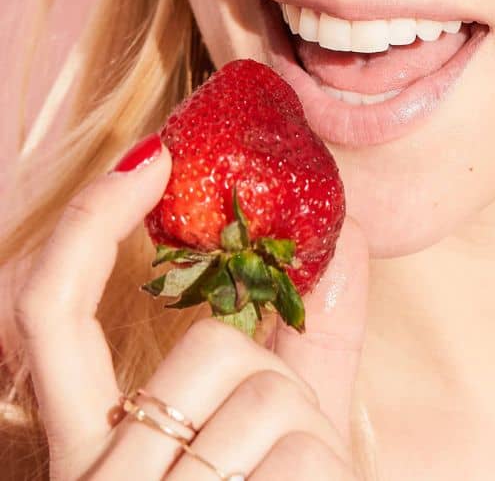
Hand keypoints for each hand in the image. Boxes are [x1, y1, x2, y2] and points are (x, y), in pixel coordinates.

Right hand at [13, 136, 369, 479]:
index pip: (45, 310)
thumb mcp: (290, 419)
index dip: (89, 220)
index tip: (152, 151)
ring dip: (307, 428)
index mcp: (91, 442)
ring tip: (287, 480)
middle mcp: (91, 476)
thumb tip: (345, 235)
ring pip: (262, 391)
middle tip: (278, 413)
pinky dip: (323, 468)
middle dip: (266, 364)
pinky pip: (298, 455)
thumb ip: (313, 331)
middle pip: (202, 348)